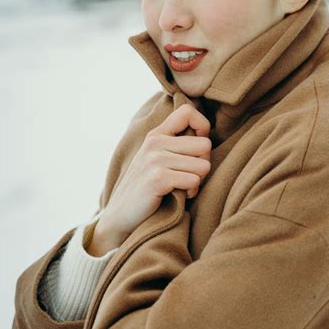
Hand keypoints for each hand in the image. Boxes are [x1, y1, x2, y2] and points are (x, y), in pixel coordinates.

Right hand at [93, 104, 211, 248]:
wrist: (121, 215)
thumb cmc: (148, 188)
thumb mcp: (158, 158)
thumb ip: (177, 144)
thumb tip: (207, 137)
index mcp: (156, 134)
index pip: (188, 112)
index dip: (203, 127)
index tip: (198, 148)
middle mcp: (155, 142)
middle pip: (204, 143)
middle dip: (204, 163)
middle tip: (190, 176)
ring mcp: (155, 159)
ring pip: (203, 165)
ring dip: (198, 181)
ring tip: (183, 187)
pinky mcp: (158, 178)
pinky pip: (194, 180)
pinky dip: (191, 192)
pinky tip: (180, 196)